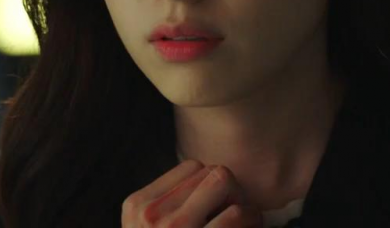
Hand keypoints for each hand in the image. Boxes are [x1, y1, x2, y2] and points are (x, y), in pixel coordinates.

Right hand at [122, 159, 263, 226]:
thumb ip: (164, 207)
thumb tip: (205, 182)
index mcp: (136, 205)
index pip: (189, 168)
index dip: (210, 182)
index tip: (220, 202)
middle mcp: (151, 213)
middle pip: (207, 171)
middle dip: (230, 188)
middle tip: (240, 208)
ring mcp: (175, 227)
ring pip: (222, 180)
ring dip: (243, 201)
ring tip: (249, 219)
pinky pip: (235, 214)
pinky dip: (251, 218)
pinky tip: (252, 226)